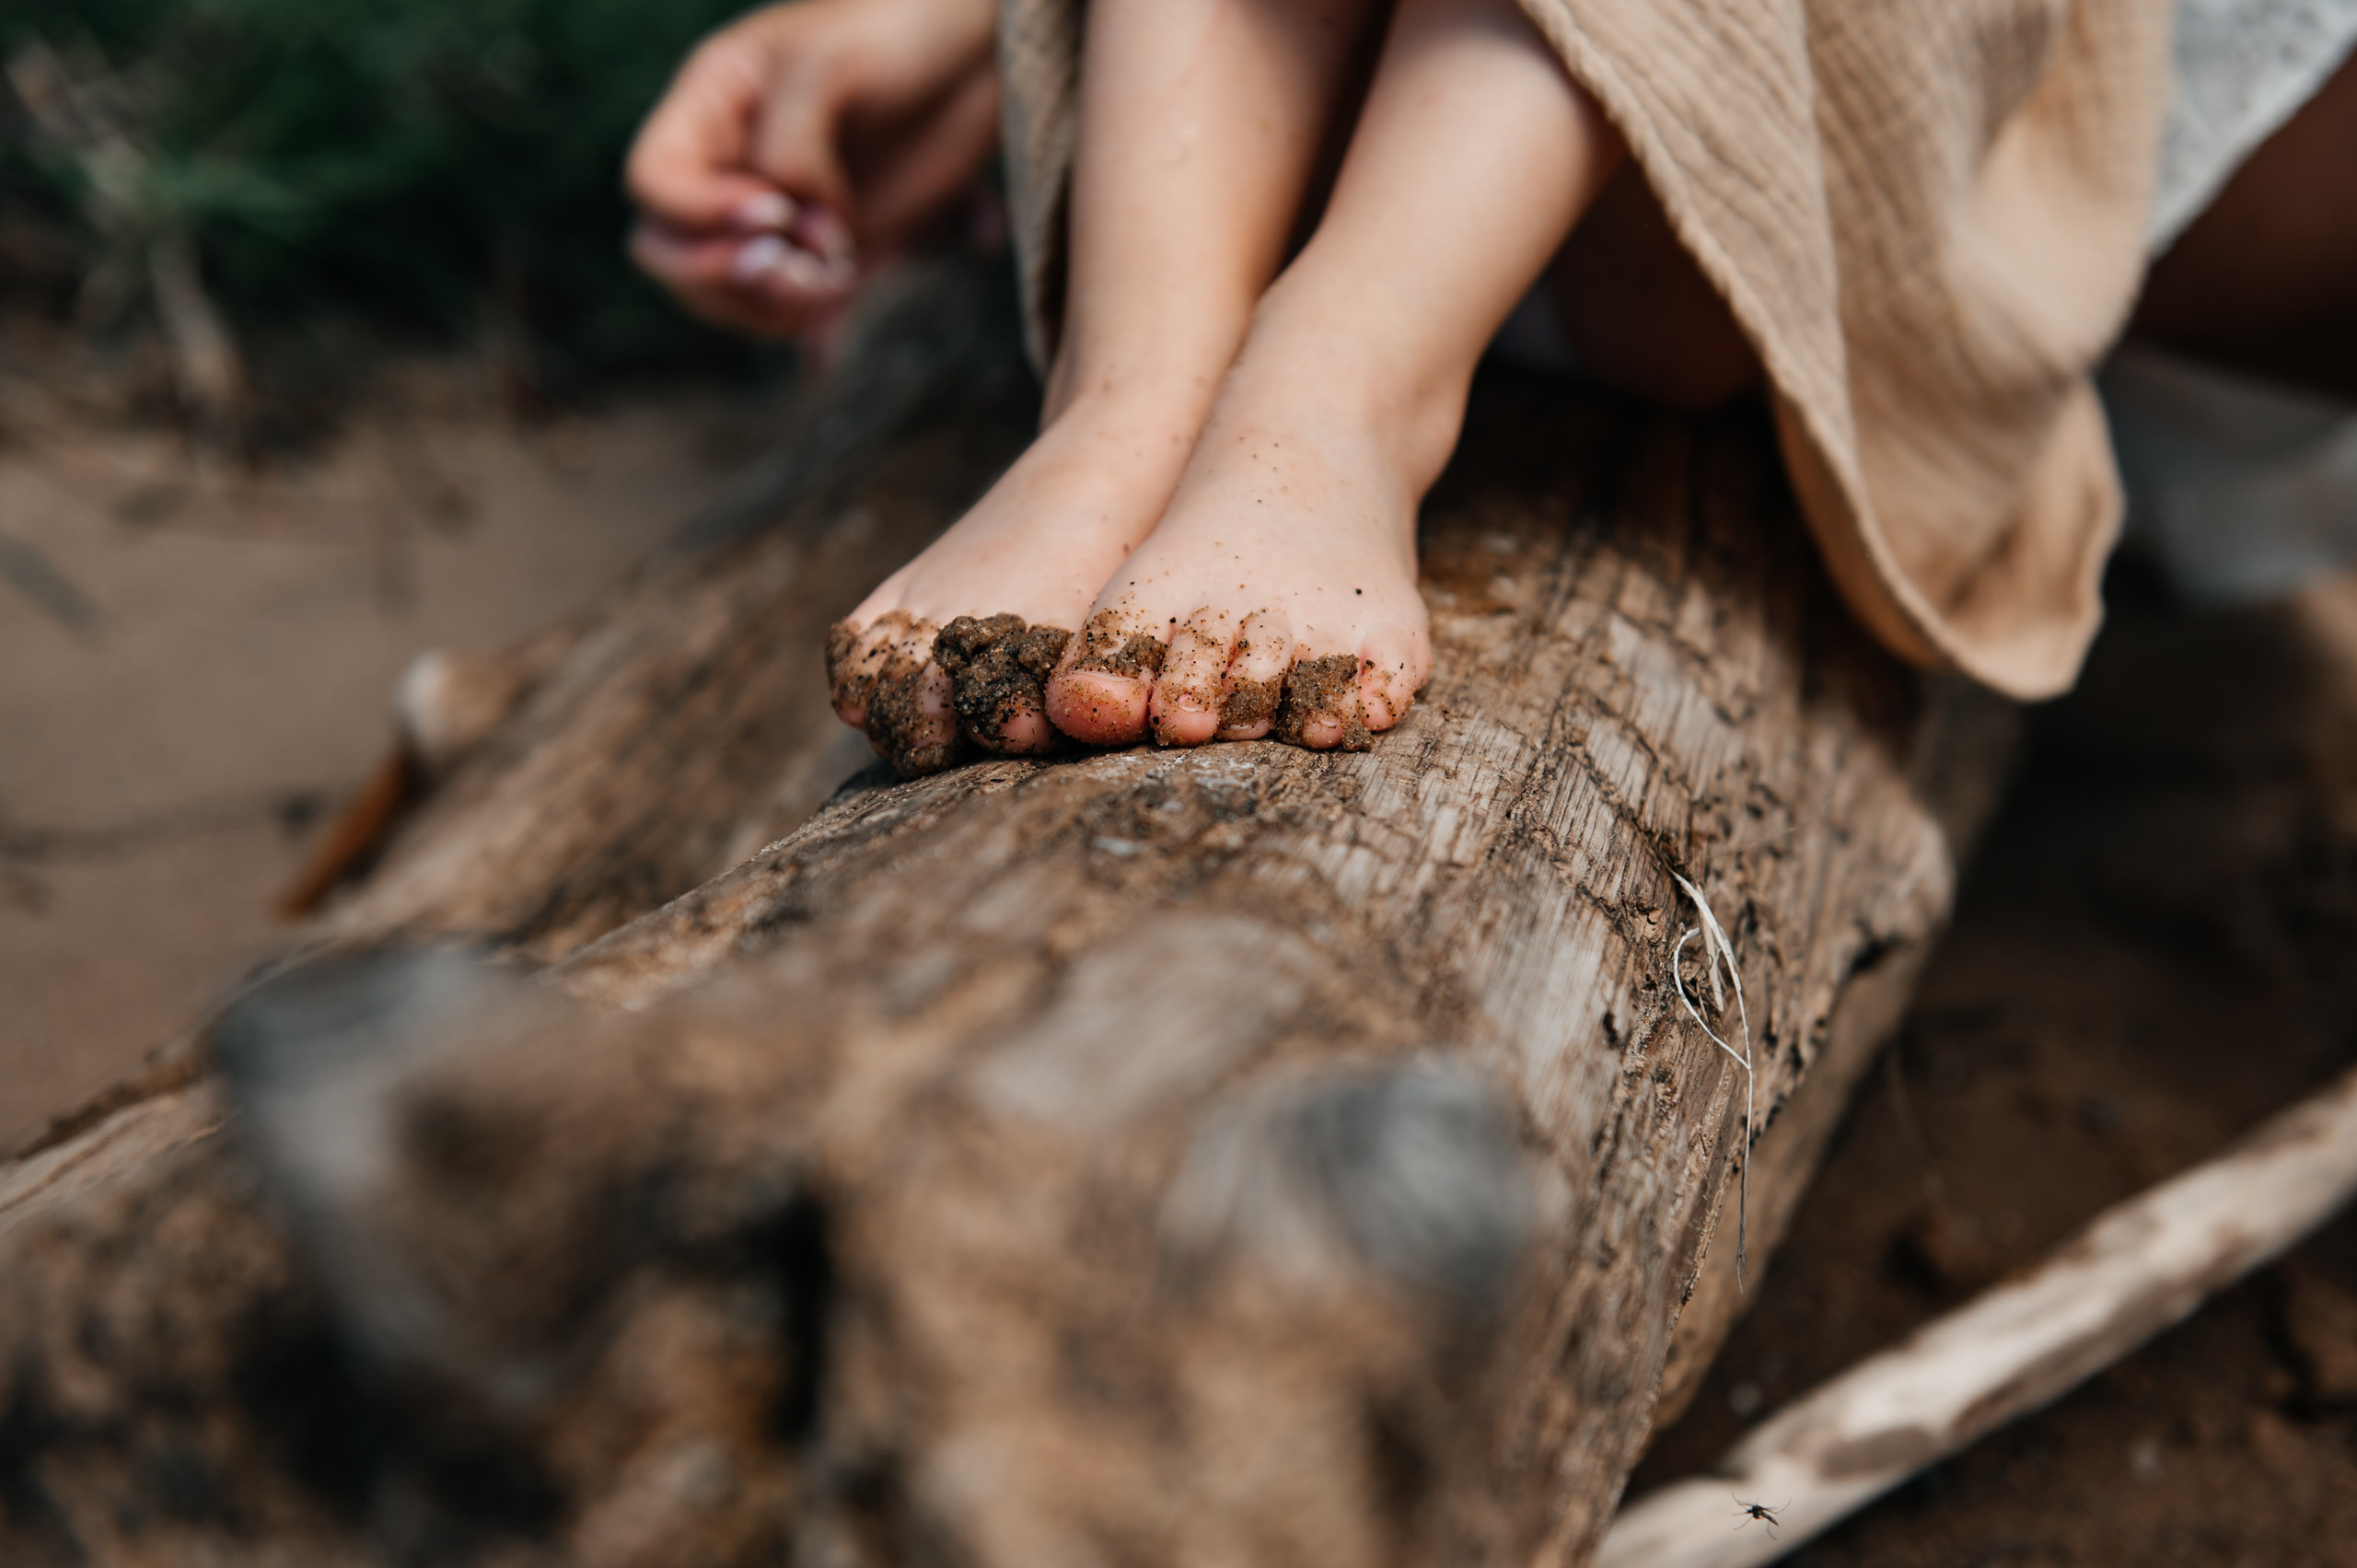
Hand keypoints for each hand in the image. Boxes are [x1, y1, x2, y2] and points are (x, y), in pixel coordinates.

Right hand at [627, 0, 1001, 339]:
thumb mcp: (832, 64)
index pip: (652, 181)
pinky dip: (812, 323)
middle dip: (721, 276)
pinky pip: (791, 311)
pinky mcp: (827, 253)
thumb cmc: (897, 29)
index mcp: (709, 106)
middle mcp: (729, 167)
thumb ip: (792, 147)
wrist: (977, 55)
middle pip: (665, 251)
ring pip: (724, 294)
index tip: (776, 213)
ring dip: (769, 306)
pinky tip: (846, 307)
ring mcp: (777, 218)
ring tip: (836, 280)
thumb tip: (794, 229)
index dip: (697, 214)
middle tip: (796, 268)